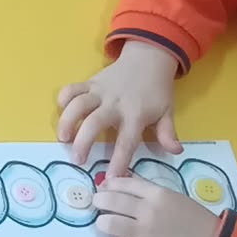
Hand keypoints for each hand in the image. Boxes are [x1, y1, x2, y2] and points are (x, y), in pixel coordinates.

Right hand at [57, 40, 181, 177]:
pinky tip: (61, 110)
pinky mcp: (90, 82)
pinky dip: (64, 98)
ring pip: (78, 105)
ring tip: (63, 138)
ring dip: (67, 121)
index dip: (118, 161)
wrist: (149, 58)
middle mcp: (115, 104)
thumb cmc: (157, 89)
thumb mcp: (167, 111)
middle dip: (83, 142)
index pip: (126, 142)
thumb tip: (176, 151)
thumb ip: (168, 133)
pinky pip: (72, 89)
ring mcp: (100, 92)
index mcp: (135, 115)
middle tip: (77, 159)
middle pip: (94, 123)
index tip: (110, 178)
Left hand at [94, 176, 220, 236]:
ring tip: (108, 226)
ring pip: (107, 224)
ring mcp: (145, 233)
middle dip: (99, 201)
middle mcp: (148, 211)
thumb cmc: (194, 220)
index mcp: (157, 194)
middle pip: (109, 201)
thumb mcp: (174, 197)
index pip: (122, 183)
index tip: (103, 189)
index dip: (108, 185)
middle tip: (98, 205)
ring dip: (104, 224)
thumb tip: (122, 184)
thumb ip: (149, 192)